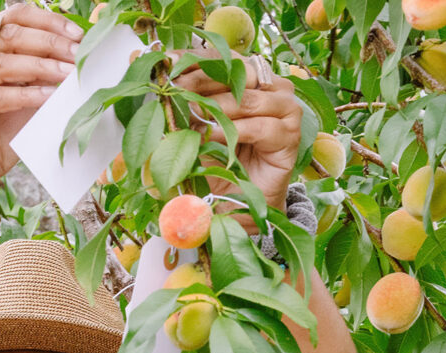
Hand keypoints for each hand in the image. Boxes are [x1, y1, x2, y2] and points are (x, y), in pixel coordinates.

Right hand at [0, 4, 82, 212]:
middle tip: (78, 55)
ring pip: (0, 64)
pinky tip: (48, 97)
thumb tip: (76, 54)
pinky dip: (25, 95)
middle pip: (5, 35)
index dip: (45, 22)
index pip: (9, 19)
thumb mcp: (24, 99)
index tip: (77, 34)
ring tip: (69, 75)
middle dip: (48, 43)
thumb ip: (39, 75)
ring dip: (40, 67)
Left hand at [172, 50, 302, 230]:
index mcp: (246, 78)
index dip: (195, 59)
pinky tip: (212, 136)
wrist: (236, 202)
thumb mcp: (191, 129)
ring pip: (249, 98)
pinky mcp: (290, 135)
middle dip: (201, 80)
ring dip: (217, 107)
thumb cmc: (214, 161)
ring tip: (192, 116)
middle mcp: (268, 87)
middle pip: (236, 72)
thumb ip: (180, 105)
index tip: (168, 64)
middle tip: (176, 89)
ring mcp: (284, 109)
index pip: (222, 58)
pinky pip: (262, 126)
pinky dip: (234, 131)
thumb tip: (155, 81)